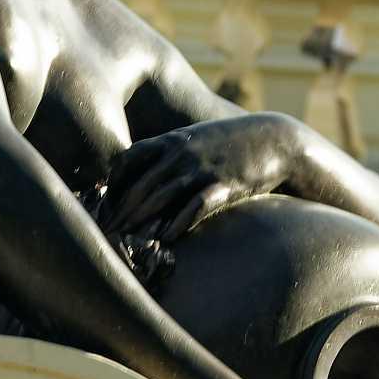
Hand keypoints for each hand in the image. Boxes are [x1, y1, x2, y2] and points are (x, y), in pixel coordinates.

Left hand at [100, 117, 294, 243]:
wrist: (275, 140)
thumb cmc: (231, 142)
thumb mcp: (196, 138)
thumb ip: (169, 152)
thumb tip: (143, 173)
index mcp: (172, 140)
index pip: (128, 159)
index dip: (112, 183)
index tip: (103, 205)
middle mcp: (182, 153)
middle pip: (140, 183)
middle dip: (120, 210)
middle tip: (105, 232)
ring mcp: (202, 169)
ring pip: (162, 196)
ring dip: (141, 220)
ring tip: (125, 240)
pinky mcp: (224, 185)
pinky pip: (196, 206)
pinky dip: (178, 223)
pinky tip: (166, 238)